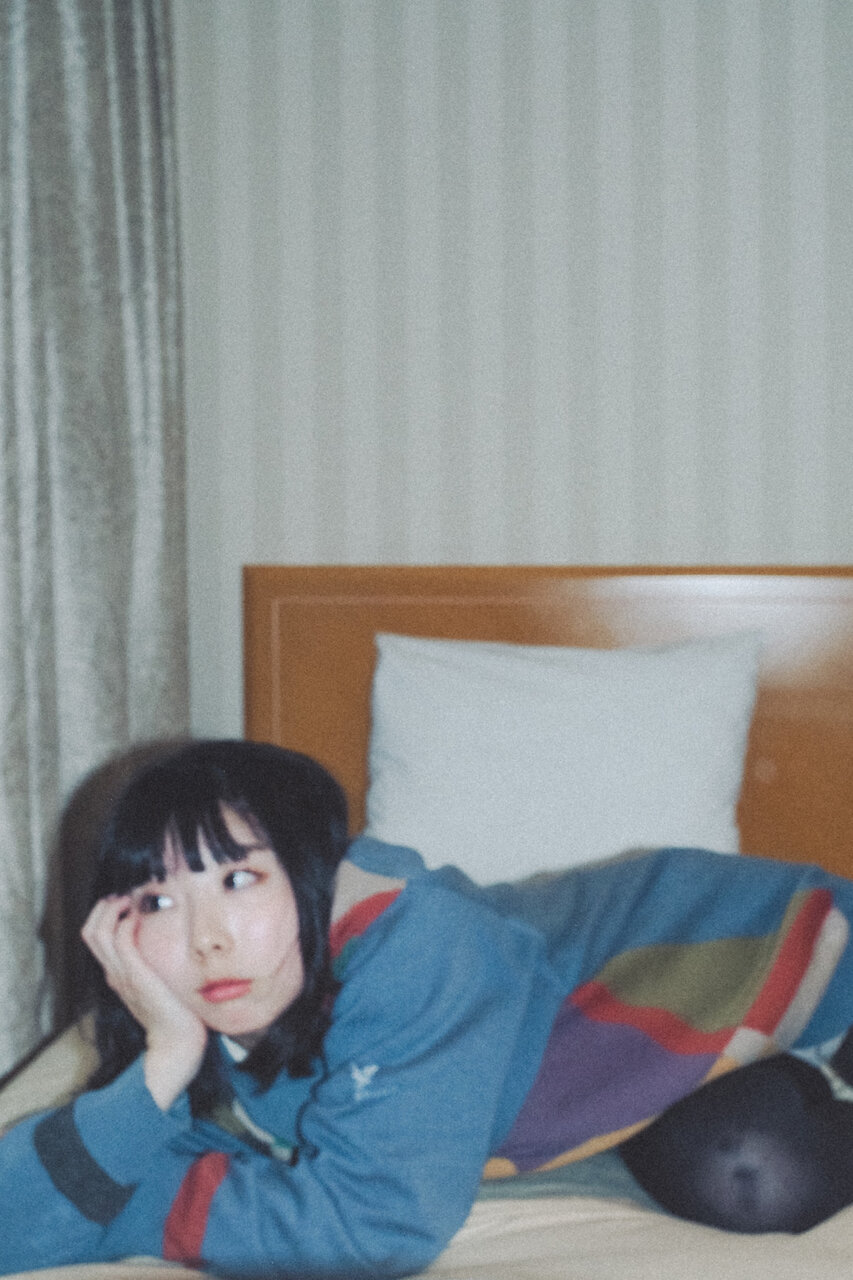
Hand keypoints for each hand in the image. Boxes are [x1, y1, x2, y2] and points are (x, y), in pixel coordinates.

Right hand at [81, 896, 207, 1109]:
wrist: (176, 1044)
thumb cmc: (176, 1014)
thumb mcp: (160, 986)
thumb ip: (156, 968)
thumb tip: (170, 948)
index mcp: (117, 975)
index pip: (95, 937)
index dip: (104, 914)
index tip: (125, 900)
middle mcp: (114, 973)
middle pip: (90, 931)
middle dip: (103, 906)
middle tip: (125, 894)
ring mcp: (122, 975)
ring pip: (99, 932)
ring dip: (113, 908)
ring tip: (131, 899)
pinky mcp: (137, 976)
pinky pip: (121, 940)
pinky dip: (126, 921)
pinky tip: (140, 914)